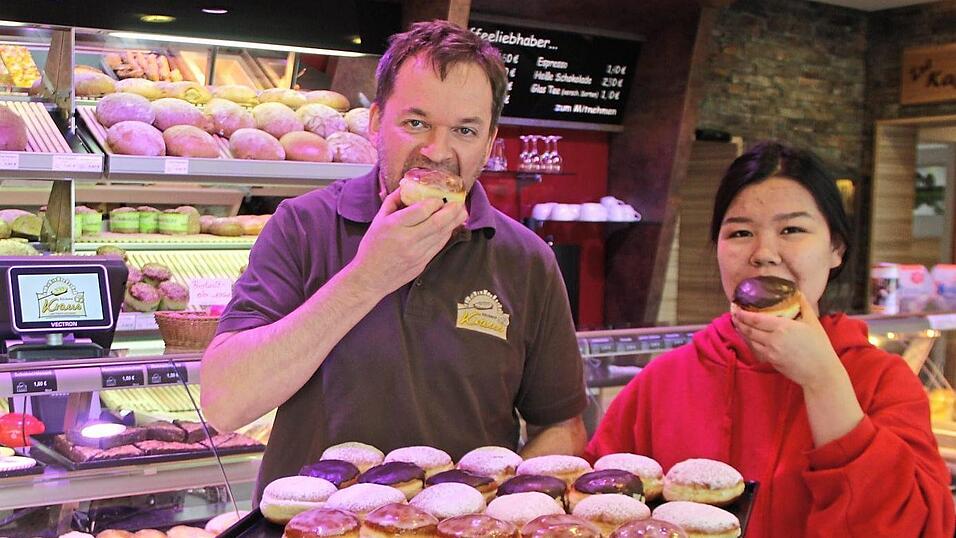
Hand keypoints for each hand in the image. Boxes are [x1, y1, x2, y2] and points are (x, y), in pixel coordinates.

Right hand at [347, 188, 467, 296]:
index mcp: (394, 226)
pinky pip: (439, 246)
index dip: (435, 202)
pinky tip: (451, 226)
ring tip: (462, 212)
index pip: (422, 210)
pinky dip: (447, 234)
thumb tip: (408, 186)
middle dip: (452, 211)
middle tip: (460, 202)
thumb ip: (393, 201)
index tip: (440, 197)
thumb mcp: (378, 220)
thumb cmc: (372, 246)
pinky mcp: (422, 263)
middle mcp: (407, 240)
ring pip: (442, 235)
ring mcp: (417, 253)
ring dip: (454, 222)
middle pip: (437, 223)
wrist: (370, 277)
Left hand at [731, 292, 844, 391]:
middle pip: (749, 329)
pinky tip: (749, 337)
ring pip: (750, 340)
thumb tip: (798, 292)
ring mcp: (770, 352)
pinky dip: (749, 342)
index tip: (736, 307)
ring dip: (742, 331)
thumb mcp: (813, 322)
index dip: (743, 314)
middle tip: (733, 313)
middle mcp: (773, 339)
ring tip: (737, 323)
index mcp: (783, 327)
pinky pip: (756, 349)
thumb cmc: (819, 347)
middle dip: (739, 321)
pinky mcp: (771, 362)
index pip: (756, 319)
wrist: (820, 372)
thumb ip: (804, 306)